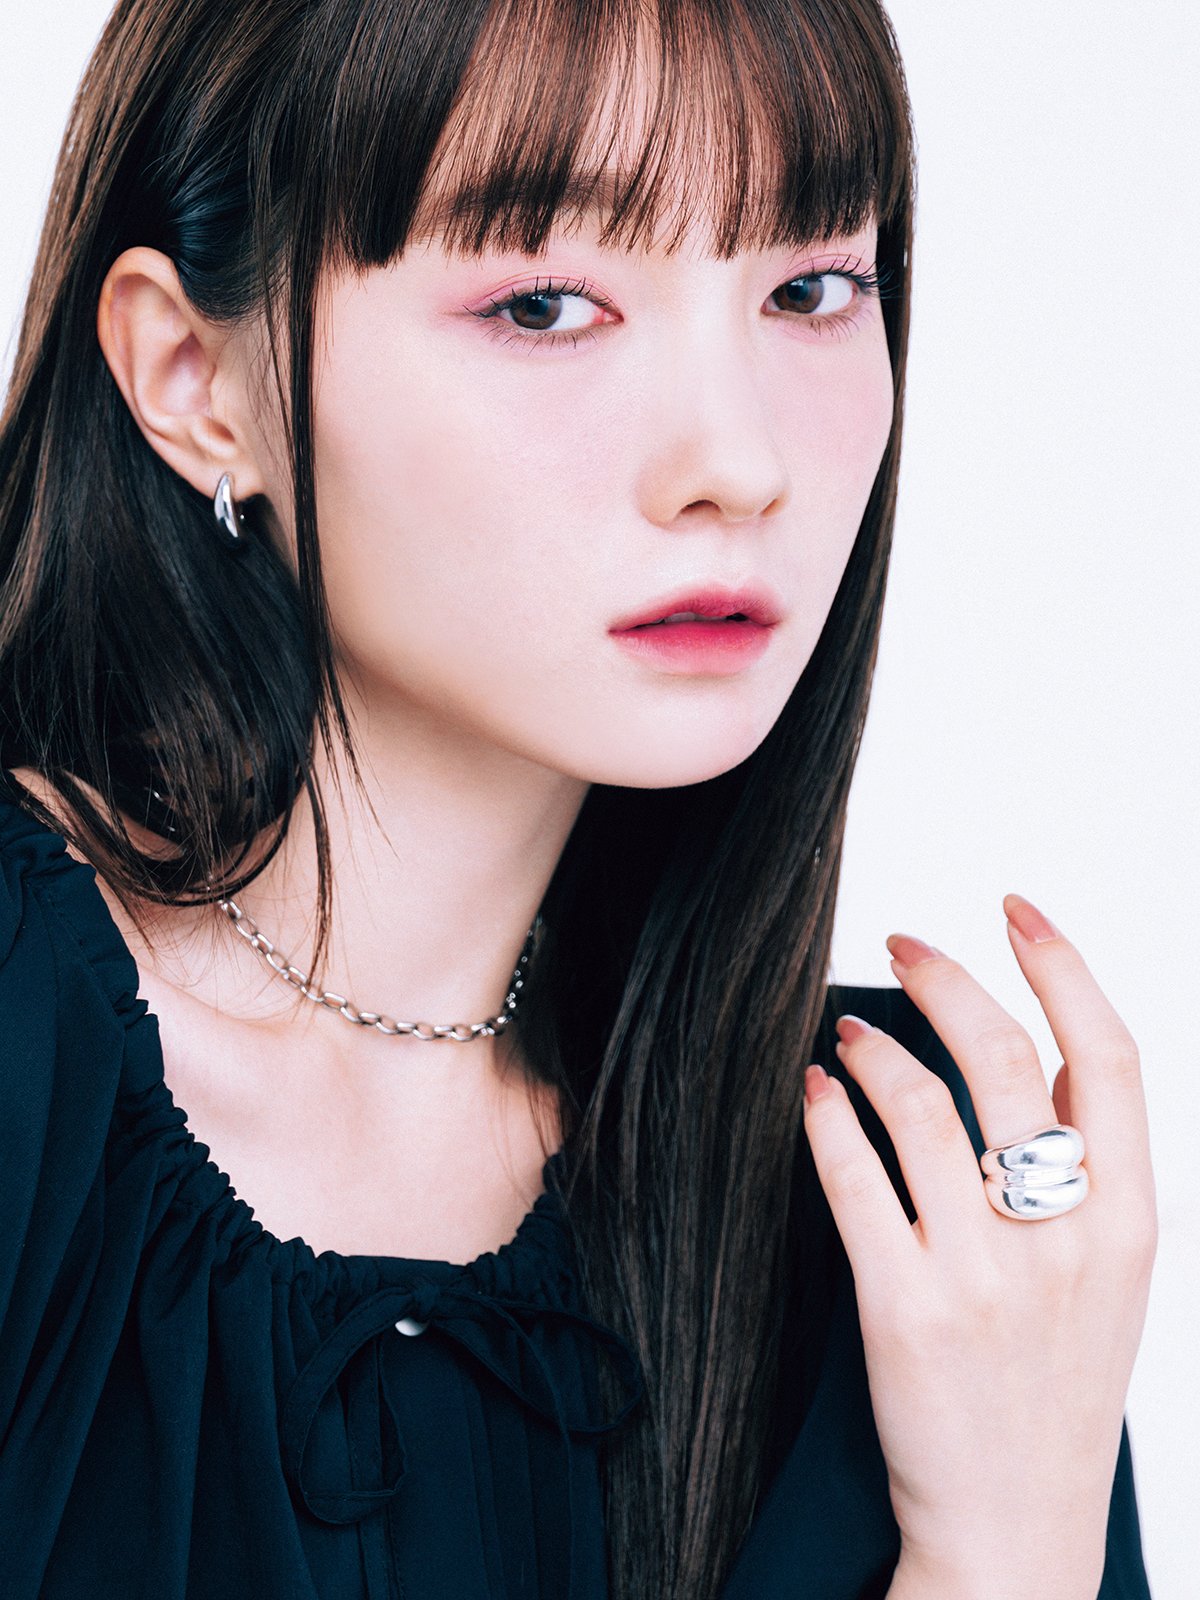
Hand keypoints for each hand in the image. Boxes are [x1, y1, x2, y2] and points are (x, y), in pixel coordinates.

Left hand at [802, 893, 1157, 1592]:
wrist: (1014, 1528)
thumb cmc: (1057, 1387)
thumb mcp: (1112, 1277)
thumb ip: (1089, 1169)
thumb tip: (1040, 1047)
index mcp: (1129, 1221)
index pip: (1109, 1056)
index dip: (1061, 964)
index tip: (1015, 909)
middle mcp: (1064, 1239)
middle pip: (1002, 1057)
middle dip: (948, 978)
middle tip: (904, 941)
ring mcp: (983, 1275)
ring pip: (920, 1104)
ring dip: (873, 1046)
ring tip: (846, 1033)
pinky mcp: (903, 1308)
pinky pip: (854, 1178)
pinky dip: (828, 1117)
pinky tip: (815, 1093)